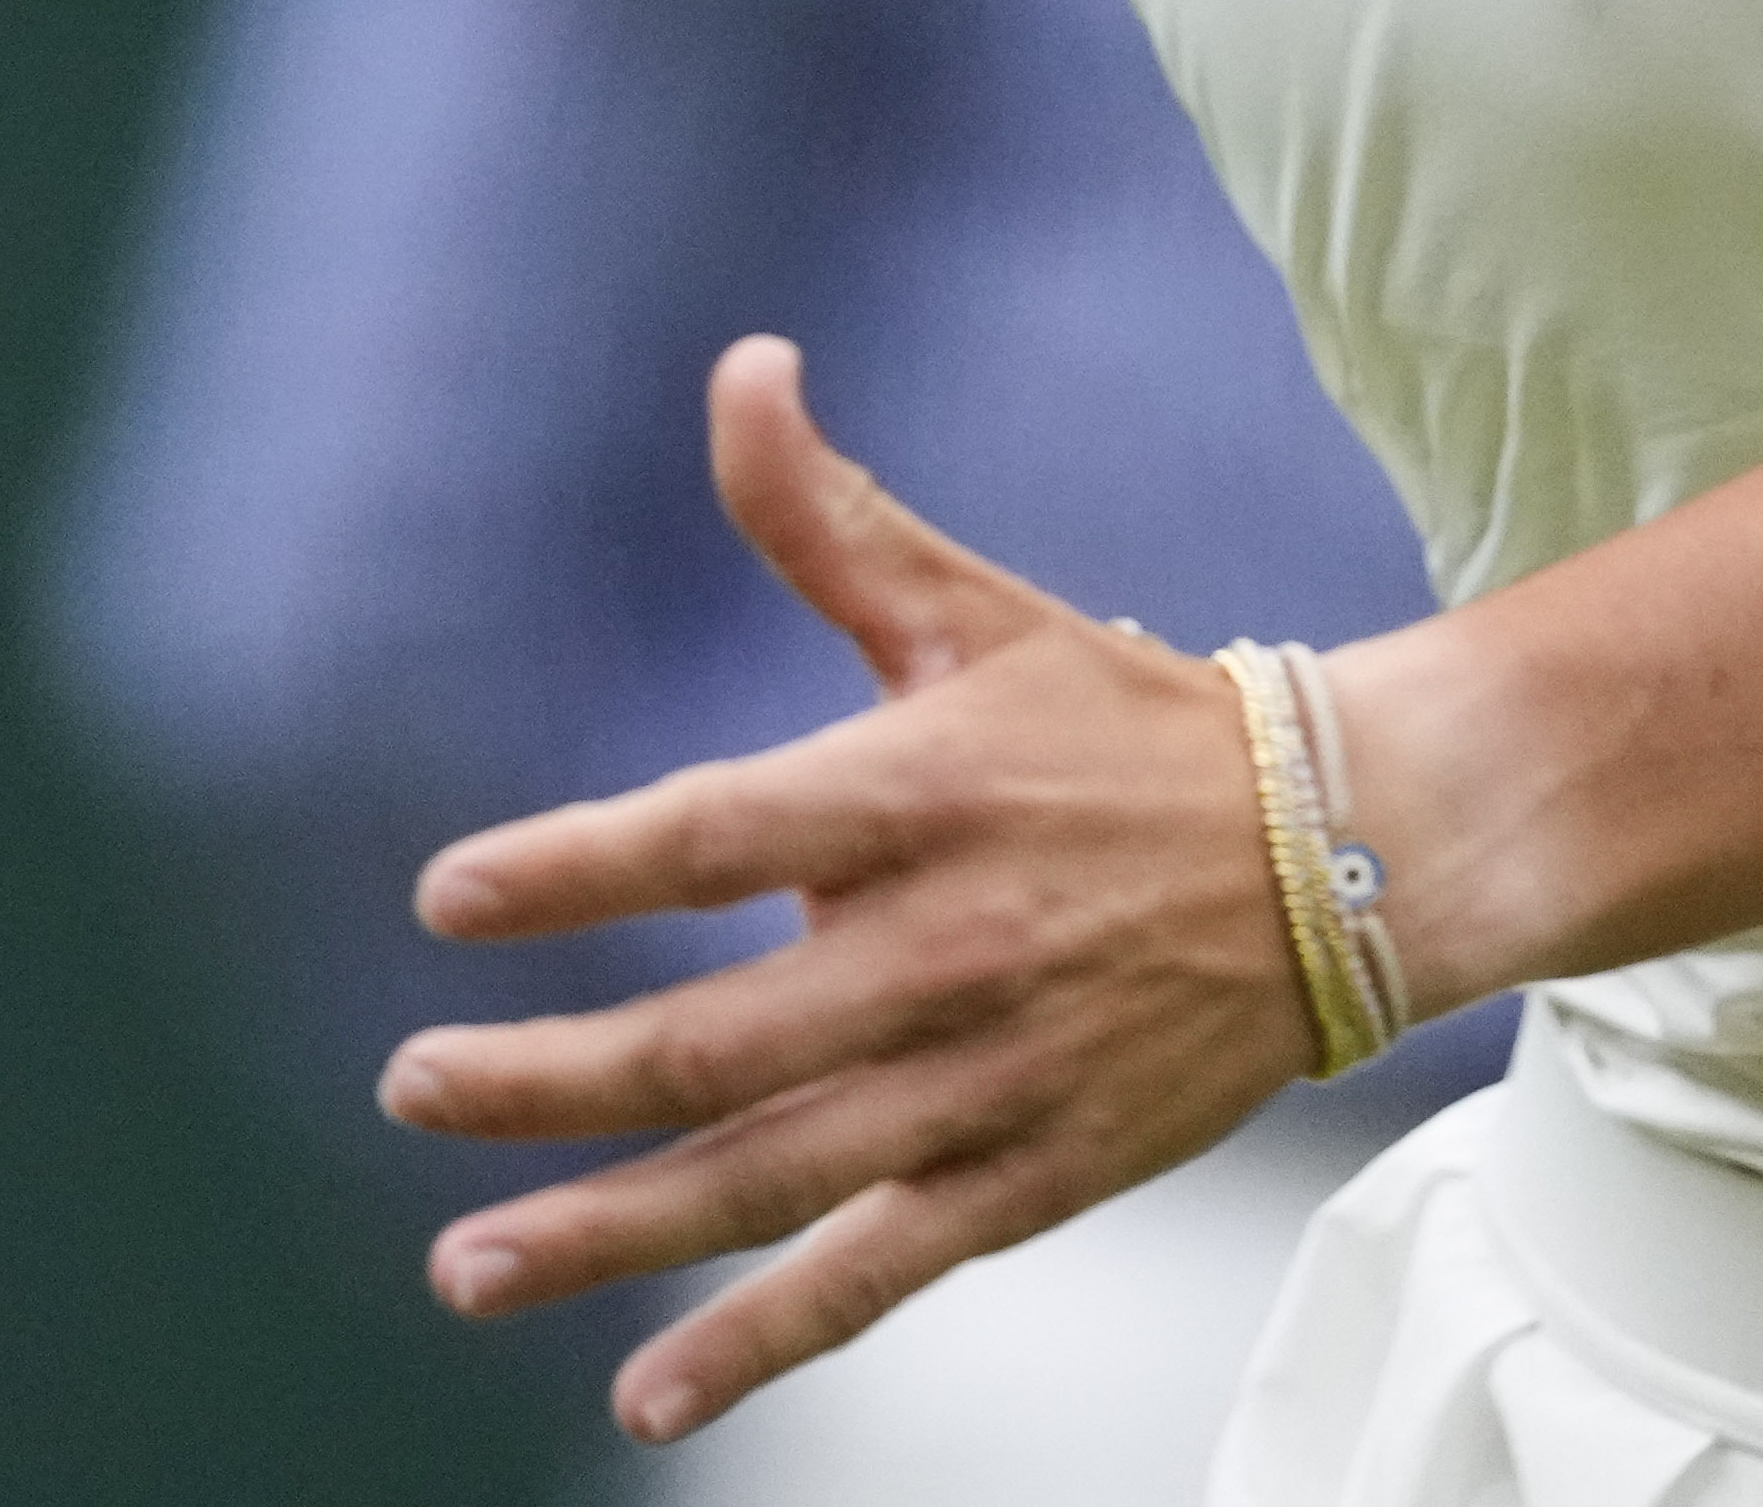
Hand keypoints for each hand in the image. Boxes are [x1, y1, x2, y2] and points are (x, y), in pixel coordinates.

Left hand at [381, 335, 1324, 1443]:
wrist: (1348, 857)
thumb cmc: (1129, 726)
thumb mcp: (973, 611)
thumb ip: (829, 517)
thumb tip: (741, 366)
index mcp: (914, 794)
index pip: (711, 834)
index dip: (576, 869)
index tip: (450, 898)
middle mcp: (940, 948)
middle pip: (709, 1038)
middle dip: (544, 1079)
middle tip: (414, 1089)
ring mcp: (984, 1078)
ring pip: (766, 1174)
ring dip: (608, 1231)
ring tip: (471, 1264)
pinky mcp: (1030, 1176)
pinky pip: (874, 1275)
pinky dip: (762, 1343)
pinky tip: (651, 1395)